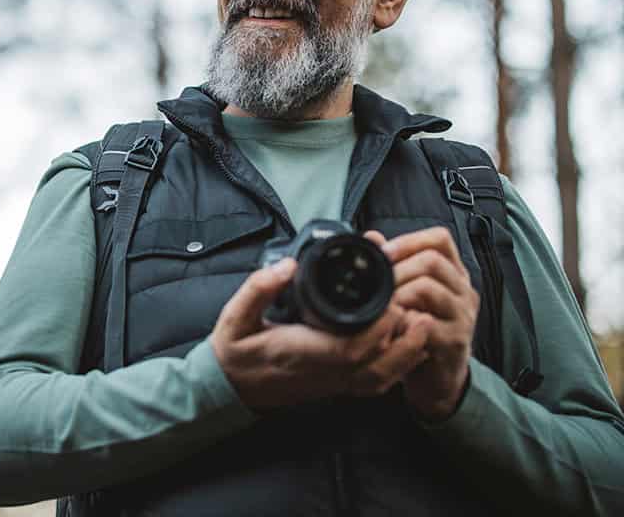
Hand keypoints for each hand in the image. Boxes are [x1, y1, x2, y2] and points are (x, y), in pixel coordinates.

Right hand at [210, 258, 430, 409]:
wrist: (228, 386)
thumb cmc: (234, 350)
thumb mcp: (235, 315)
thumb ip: (259, 287)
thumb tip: (286, 265)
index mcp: (299, 352)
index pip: (347, 349)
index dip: (376, 330)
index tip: (392, 302)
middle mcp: (320, 372)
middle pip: (373, 366)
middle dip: (402, 339)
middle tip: (418, 307)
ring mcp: (329, 383)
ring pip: (378, 379)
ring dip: (406, 355)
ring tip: (423, 326)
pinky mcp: (333, 385)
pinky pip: (372, 384)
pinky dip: (396, 369)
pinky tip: (407, 349)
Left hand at [365, 227, 478, 421]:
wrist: (435, 379)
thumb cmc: (417, 330)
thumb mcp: (405, 293)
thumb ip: (392, 264)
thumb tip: (371, 237)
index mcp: (452, 272)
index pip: (439, 239)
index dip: (409, 241)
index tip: (383, 253)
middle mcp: (463, 290)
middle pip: (432, 260)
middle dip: (397, 269)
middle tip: (377, 285)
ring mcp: (463, 315)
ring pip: (428, 287)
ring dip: (397, 294)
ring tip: (383, 306)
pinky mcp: (455, 341)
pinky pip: (427, 323)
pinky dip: (403, 322)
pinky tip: (392, 328)